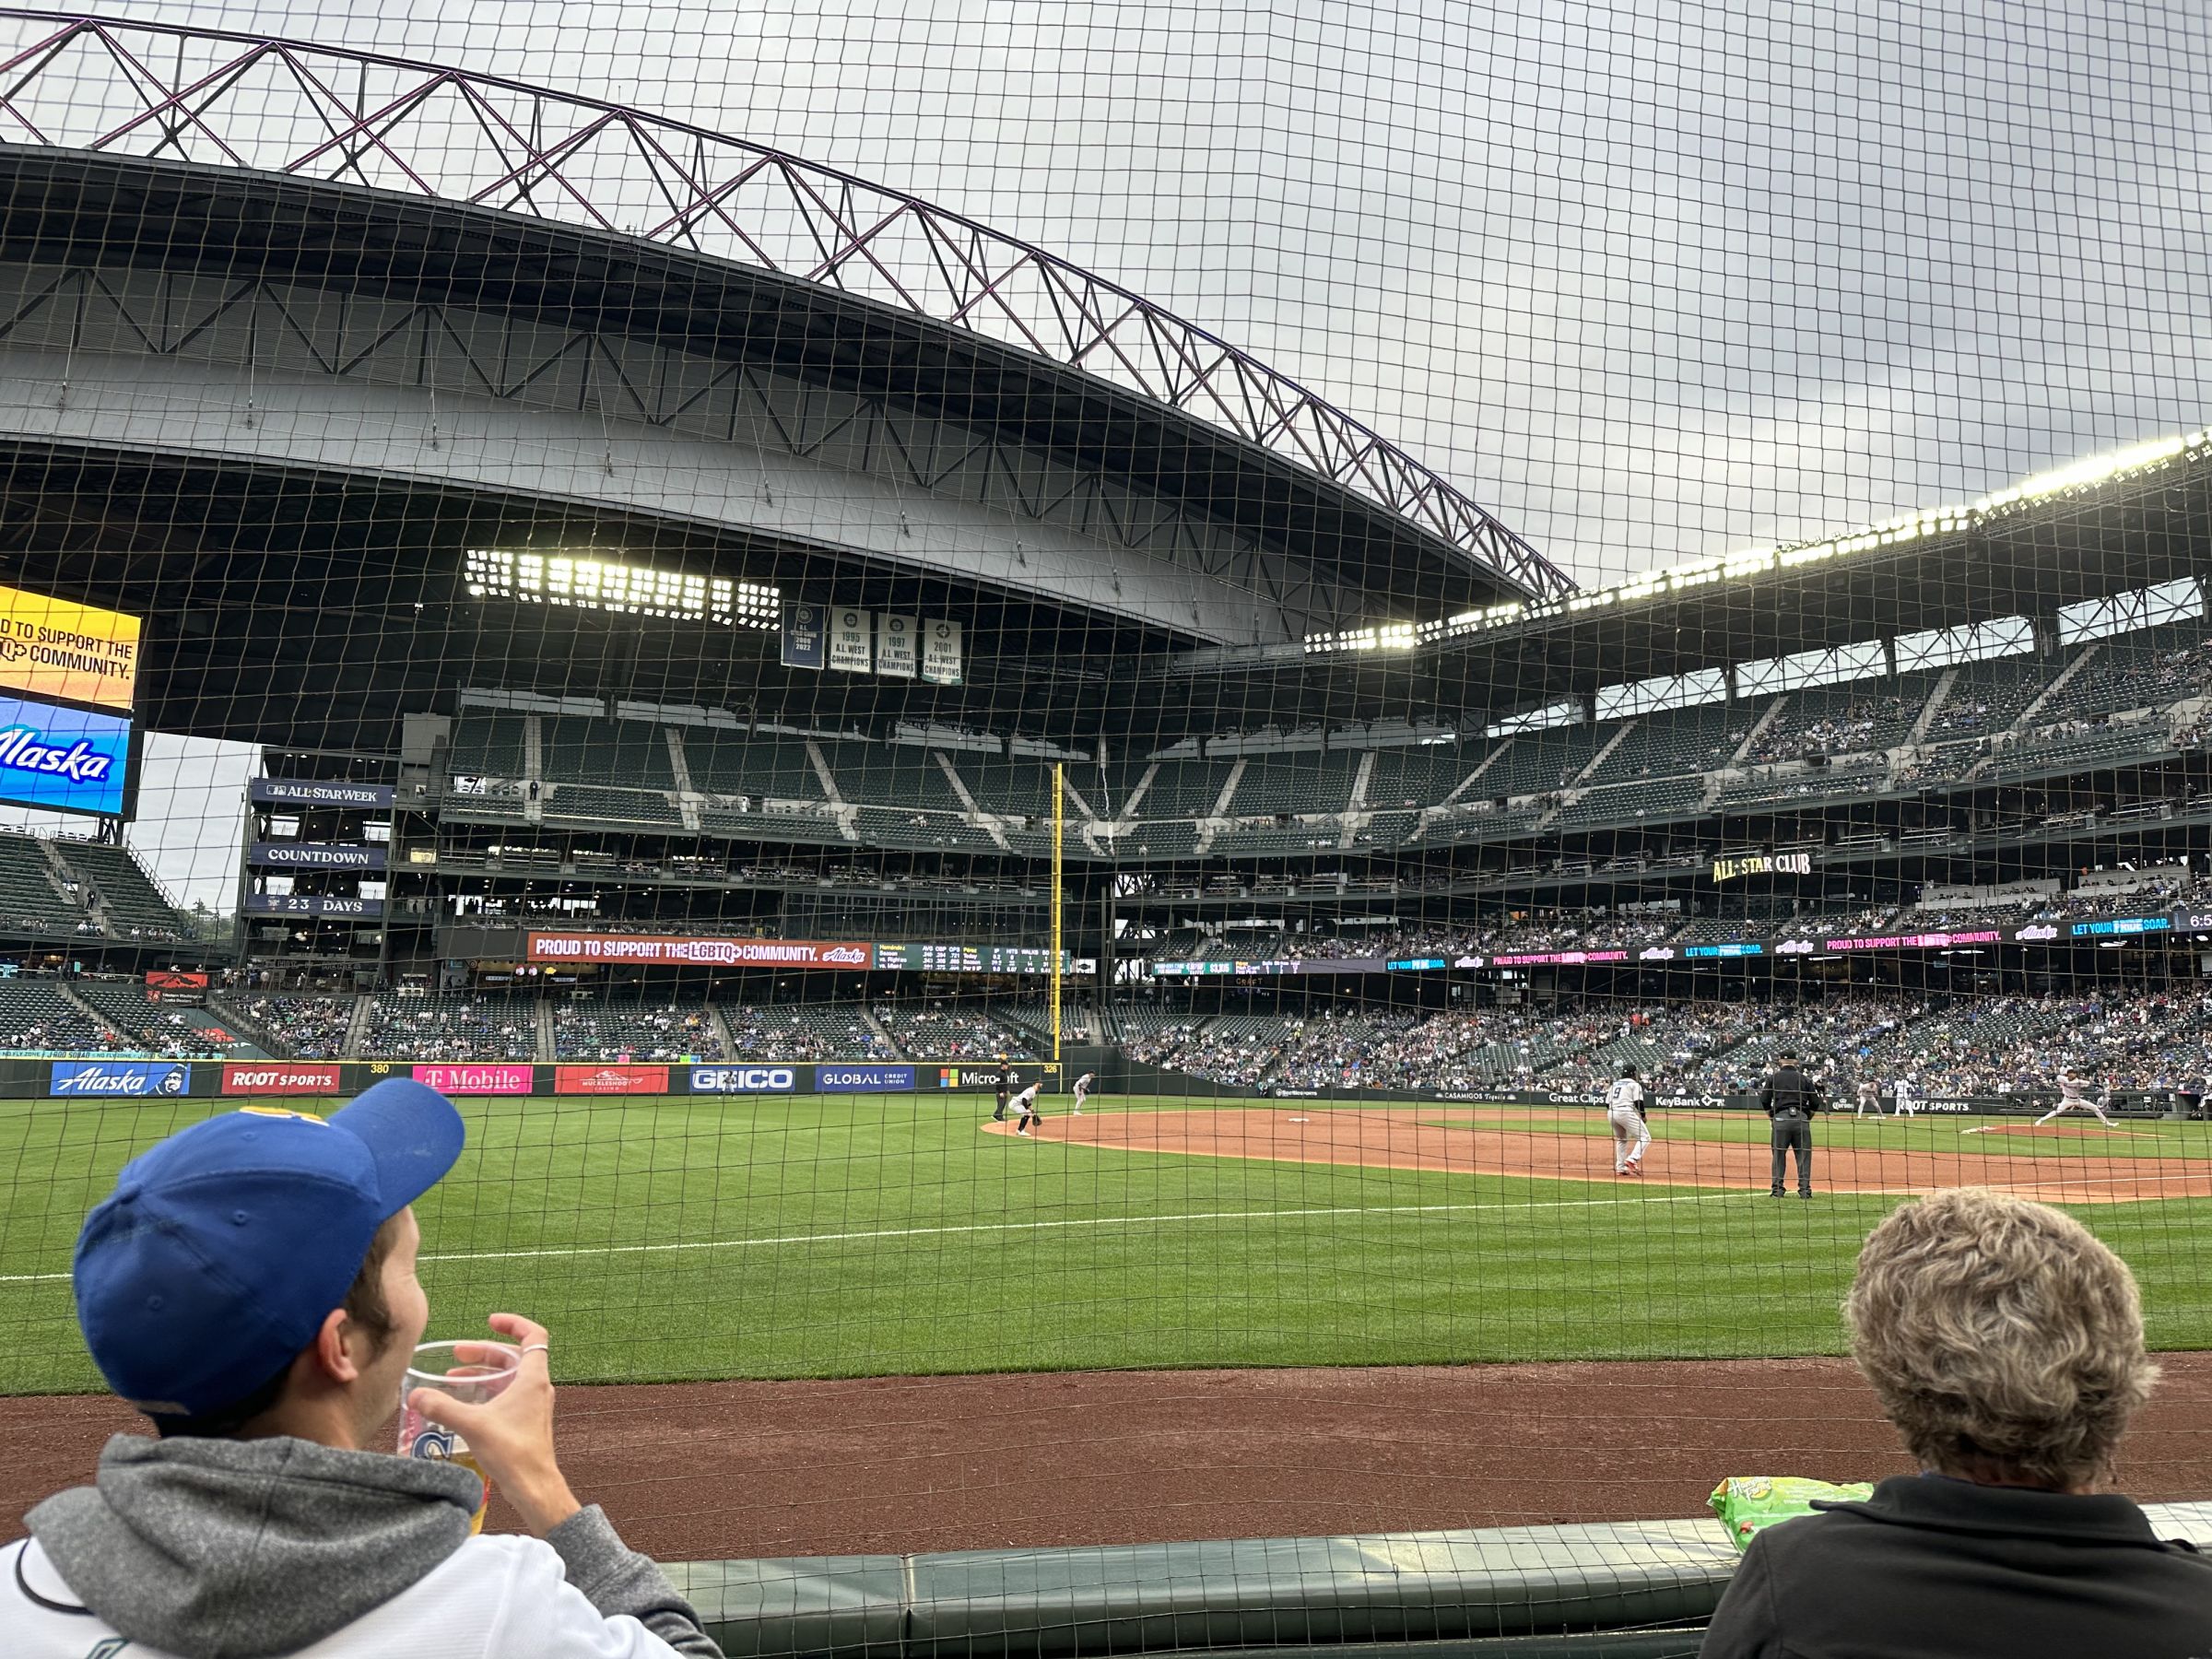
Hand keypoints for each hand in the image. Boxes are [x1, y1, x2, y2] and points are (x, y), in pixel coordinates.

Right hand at [408, 1313, 581, 1536]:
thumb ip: (443, 1407)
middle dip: (485, 1351)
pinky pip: (506, 1395)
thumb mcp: (473, 1425)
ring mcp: (532, 1404)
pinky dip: (487, 1391)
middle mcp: (537, 1386)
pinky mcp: (525, 1421)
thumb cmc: (513, 1452)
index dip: (513, 1323)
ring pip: (509, 1377)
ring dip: (483, 1373)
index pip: (533, 1335)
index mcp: (533, 1378)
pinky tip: (464, 1403)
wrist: (534, 1486)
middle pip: (514, 1356)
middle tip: (457, 1353)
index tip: (490, 1321)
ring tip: (453, 1376)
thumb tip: (416, 1394)